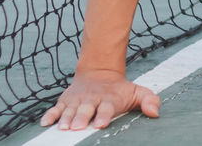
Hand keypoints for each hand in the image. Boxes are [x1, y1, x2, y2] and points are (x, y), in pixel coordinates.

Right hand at [39, 68, 159, 130]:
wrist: (99, 74)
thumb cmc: (120, 90)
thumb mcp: (137, 92)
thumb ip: (149, 100)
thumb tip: (155, 112)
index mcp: (109, 99)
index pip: (107, 108)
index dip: (104, 115)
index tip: (100, 123)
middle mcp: (92, 100)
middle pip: (86, 110)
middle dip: (81, 118)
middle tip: (77, 127)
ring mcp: (77, 101)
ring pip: (70, 110)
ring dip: (65, 118)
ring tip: (63, 127)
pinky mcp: (65, 101)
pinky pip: (55, 108)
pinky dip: (50, 115)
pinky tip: (45, 123)